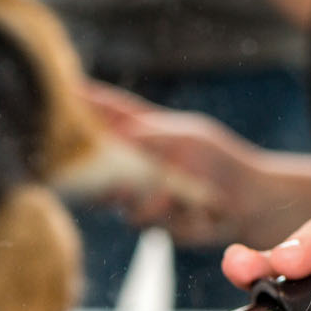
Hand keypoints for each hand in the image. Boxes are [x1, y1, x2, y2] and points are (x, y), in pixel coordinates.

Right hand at [87, 82, 310, 248]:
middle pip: (95, 159)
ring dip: (144, 195)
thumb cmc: (221, 162)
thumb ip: (152, 134)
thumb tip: (121, 133)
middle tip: (102, 164)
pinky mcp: (150, 222)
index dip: (85, 102)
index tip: (63, 89)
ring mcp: (139, 193)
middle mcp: (135, 163)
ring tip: (171, 193)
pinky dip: (170, 214)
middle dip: (94, 164)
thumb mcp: (188, 138)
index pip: (108, 113)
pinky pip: (142, 220)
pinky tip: (193, 211)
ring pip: (116, 197)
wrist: (248, 205)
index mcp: (145, 132)